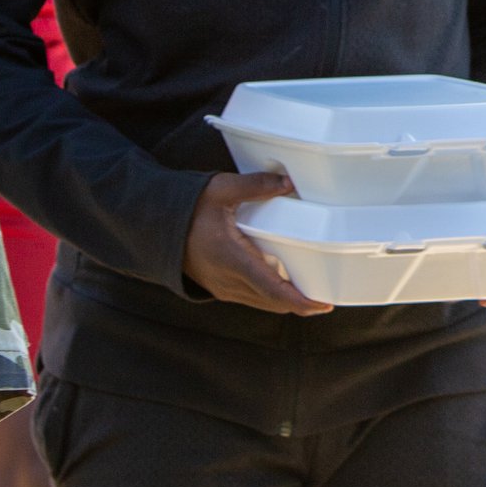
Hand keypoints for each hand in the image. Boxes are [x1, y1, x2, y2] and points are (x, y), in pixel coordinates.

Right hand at [181, 172, 333, 315]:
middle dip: (301, 303)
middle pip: (273, 302)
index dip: (300, 301)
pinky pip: (252, 298)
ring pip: (263, 304)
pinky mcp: (220, 288)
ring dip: (286, 301)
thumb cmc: (188, 207)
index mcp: (231, 258)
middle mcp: (228, 280)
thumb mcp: (221, 189)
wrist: (158, 224)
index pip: (272, 289)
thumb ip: (256, 185)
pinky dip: (271, 296)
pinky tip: (284, 284)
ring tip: (311, 291)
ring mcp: (223, 288)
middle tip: (327, 296)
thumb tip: (288, 182)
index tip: (323, 304)